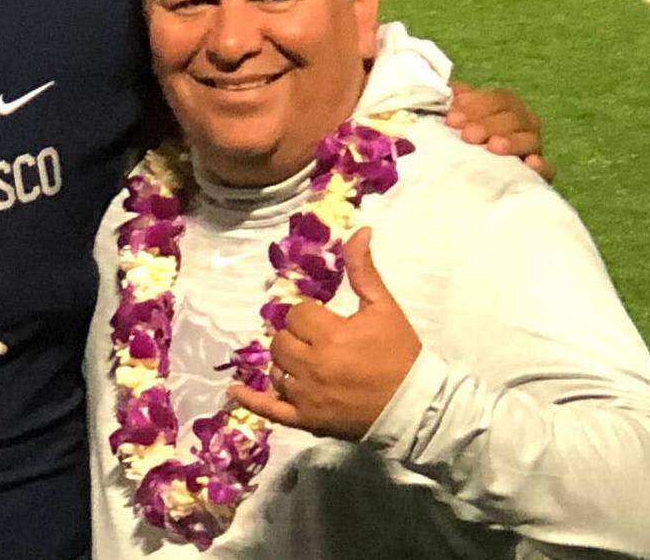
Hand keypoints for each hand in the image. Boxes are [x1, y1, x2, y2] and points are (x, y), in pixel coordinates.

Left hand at [230, 228, 419, 439]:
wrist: (415, 406)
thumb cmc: (400, 354)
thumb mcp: (384, 308)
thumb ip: (364, 270)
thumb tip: (358, 231)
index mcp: (330, 335)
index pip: (297, 314)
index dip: (311, 314)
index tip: (328, 321)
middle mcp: (312, 366)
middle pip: (281, 341)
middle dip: (296, 336)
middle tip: (318, 341)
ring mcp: (306, 396)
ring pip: (275, 370)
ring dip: (286, 363)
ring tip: (305, 362)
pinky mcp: (306, 420)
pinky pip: (270, 410)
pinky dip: (250, 400)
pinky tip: (234, 390)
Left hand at [446, 80, 554, 181]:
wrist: (461, 176)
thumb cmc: (456, 137)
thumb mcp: (452, 118)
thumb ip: (449, 101)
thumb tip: (446, 87)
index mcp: (505, 107)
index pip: (500, 98)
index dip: (477, 105)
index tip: (452, 118)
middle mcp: (523, 124)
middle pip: (514, 117)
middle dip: (489, 124)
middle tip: (468, 135)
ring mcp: (532, 148)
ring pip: (531, 139)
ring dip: (512, 141)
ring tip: (493, 147)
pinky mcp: (536, 175)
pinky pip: (547, 169)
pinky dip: (541, 167)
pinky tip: (530, 164)